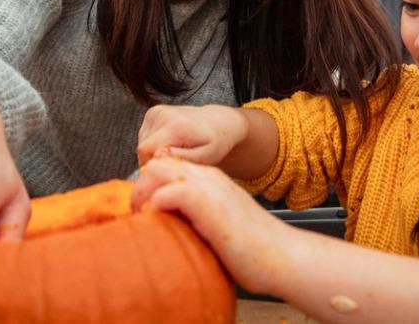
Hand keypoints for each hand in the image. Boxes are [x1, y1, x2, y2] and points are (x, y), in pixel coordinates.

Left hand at [129, 157, 299, 295]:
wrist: (282, 256)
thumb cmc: (254, 248)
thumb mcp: (220, 222)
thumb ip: (198, 215)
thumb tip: (170, 223)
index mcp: (213, 180)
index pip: (169, 164)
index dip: (151, 181)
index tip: (143, 204)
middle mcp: (209, 178)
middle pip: (158, 162)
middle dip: (140, 184)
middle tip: (137, 211)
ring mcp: (209, 189)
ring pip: (158, 170)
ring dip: (142, 192)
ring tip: (141, 215)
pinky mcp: (208, 206)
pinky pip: (169, 192)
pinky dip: (155, 204)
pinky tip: (156, 221)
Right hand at [136, 104, 247, 166]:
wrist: (219, 122)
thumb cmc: (214, 143)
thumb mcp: (205, 156)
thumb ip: (181, 157)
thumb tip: (157, 155)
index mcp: (176, 125)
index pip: (146, 150)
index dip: (153, 166)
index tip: (169, 171)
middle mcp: (162, 114)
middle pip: (142, 148)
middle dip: (155, 161)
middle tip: (176, 163)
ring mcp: (156, 111)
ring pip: (142, 143)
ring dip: (155, 153)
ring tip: (176, 152)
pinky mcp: (153, 112)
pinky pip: (144, 136)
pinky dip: (154, 144)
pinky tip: (172, 144)